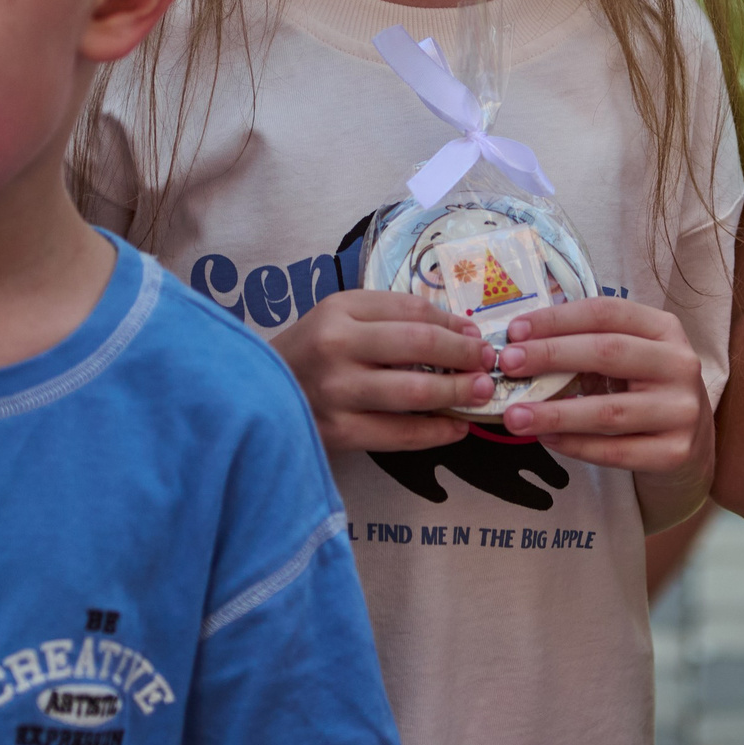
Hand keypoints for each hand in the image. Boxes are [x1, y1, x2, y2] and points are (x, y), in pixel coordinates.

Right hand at [270, 289, 492, 452]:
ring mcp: (337, 391)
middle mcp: (337, 346)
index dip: (453, 323)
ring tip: (480, 393)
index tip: (475, 335)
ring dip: (457, 392)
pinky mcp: (339, 432)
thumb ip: (389, 316)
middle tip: (489, 363)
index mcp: (339, 310)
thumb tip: (457, 329)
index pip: (411, 310)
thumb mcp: (338, 317)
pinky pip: (401, 434)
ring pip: (415, 390)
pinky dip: (435, 432)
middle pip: (419, 345)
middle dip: (464, 354)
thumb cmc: (308, 352)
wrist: (254, 395)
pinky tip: (456, 428)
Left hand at [496, 297, 707, 472]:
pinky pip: (616, 451)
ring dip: (554, 413)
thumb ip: (587, 347)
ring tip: (514, 415)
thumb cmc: (645, 389)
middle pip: (608, 353)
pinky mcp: (675, 452)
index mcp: (665, 329)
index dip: (558, 319)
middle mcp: (680, 364)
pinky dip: (576, 445)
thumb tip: (520, 346)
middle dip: (551, 356)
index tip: (515, 331)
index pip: (607, 313)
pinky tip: (547, 439)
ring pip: (609, 410)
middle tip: (507, 364)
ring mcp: (682, 410)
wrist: (693, 441)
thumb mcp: (628, 356)